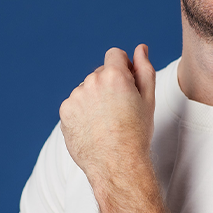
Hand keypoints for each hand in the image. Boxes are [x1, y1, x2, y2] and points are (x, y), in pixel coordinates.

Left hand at [59, 45, 156, 182]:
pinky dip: (82, 113)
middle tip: (119, 111)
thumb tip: (140, 49)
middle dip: (108, 85)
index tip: (126, 85)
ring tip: (105, 123)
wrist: (117, 164)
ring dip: (94, 99)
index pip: (115, 55)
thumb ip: (144, 69)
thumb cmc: (136, 133)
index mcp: (114, 75)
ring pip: (86, 90)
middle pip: (100, 73)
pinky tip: (93, 129)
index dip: (123, 68)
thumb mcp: (148, 99)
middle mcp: (91, 81)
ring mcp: (75, 97)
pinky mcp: (65, 112)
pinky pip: (75, 105)